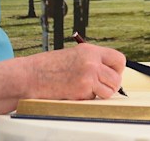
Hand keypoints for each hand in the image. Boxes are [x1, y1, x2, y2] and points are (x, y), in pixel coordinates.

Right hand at [0, 44, 125, 119]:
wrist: (31, 75)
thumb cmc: (48, 67)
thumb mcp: (72, 55)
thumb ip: (91, 60)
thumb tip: (108, 71)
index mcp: (89, 50)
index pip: (119, 59)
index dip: (117, 69)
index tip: (111, 73)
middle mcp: (91, 62)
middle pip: (117, 77)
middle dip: (111, 84)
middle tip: (99, 86)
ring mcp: (88, 76)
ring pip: (110, 90)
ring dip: (101, 93)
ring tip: (86, 89)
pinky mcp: (82, 90)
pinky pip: (96, 98)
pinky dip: (89, 98)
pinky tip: (75, 92)